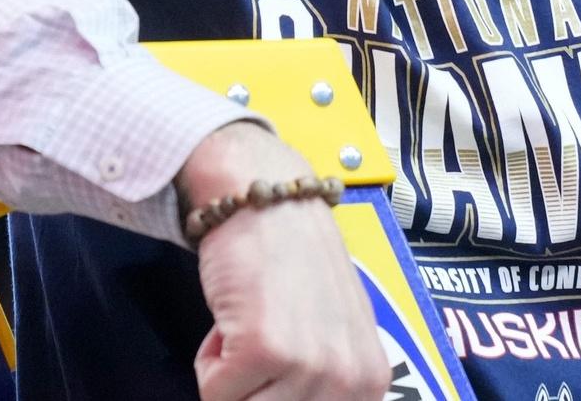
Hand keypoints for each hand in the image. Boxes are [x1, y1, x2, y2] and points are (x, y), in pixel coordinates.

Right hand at [176, 122, 388, 400]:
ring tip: (250, 323)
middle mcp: (352, 380)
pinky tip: (236, 312)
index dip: (273, 395)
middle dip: (250, 388)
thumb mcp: (332, 335)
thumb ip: (323, 381)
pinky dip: (210, 357)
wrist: (267, 199)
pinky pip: (214, 391)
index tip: (270, 370)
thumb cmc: (292, 262)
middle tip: (261, 340)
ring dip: (230, 375)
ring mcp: (311, 366)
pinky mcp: (266, 350)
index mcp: (371, 382)